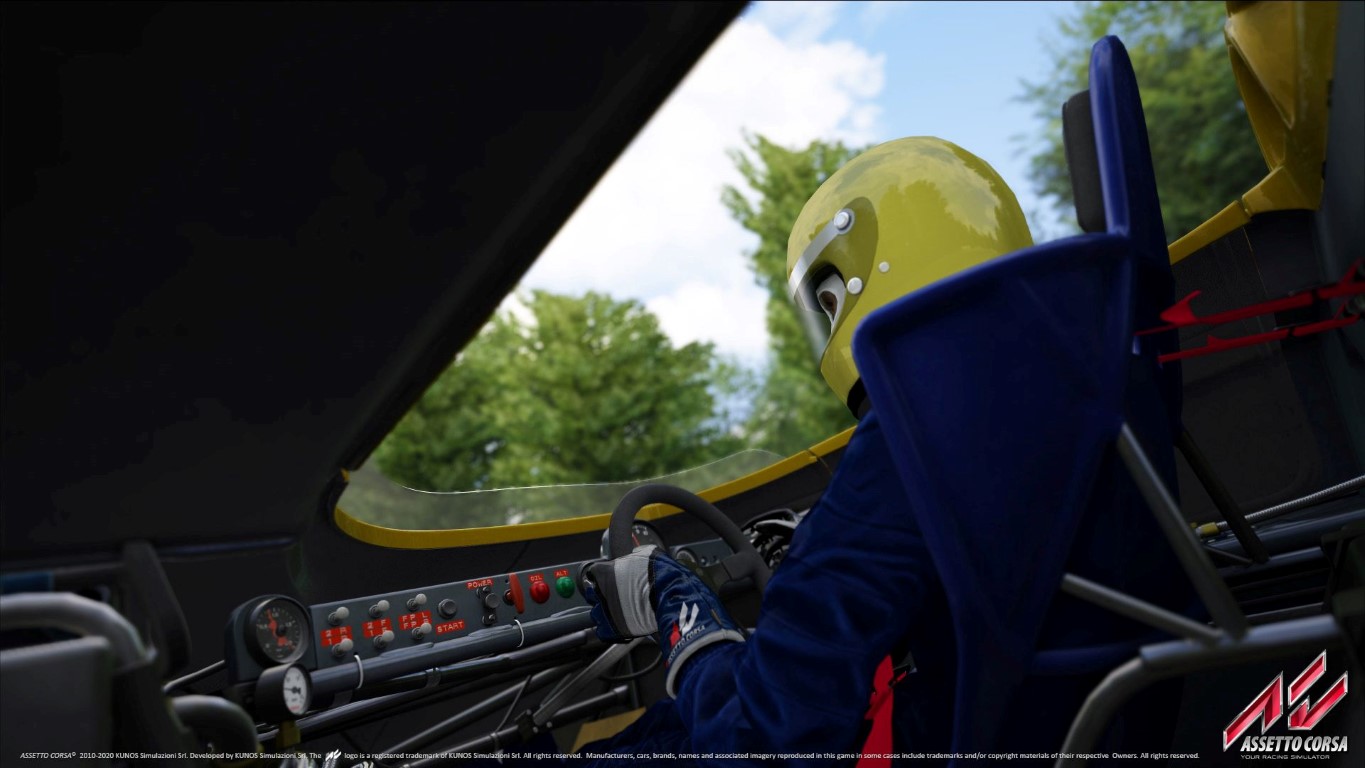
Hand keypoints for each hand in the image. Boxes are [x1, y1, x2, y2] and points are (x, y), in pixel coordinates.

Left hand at [583, 545, 745, 695]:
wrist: (673, 599)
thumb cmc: (664, 577)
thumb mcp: (650, 554)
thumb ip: (636, 555)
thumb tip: (637, 553)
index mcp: (606, 572)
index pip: (593, 573)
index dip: (601, 575)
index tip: (608, 578)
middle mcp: (602, 592)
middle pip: (592, 594)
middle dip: (601, 594)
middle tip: (615, 595)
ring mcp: (606, 612)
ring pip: (596, 613)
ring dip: (606, 612)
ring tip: (620, 611)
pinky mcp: (613, 629)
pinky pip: (603, 631)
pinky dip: (610, 629)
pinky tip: (620, 624)